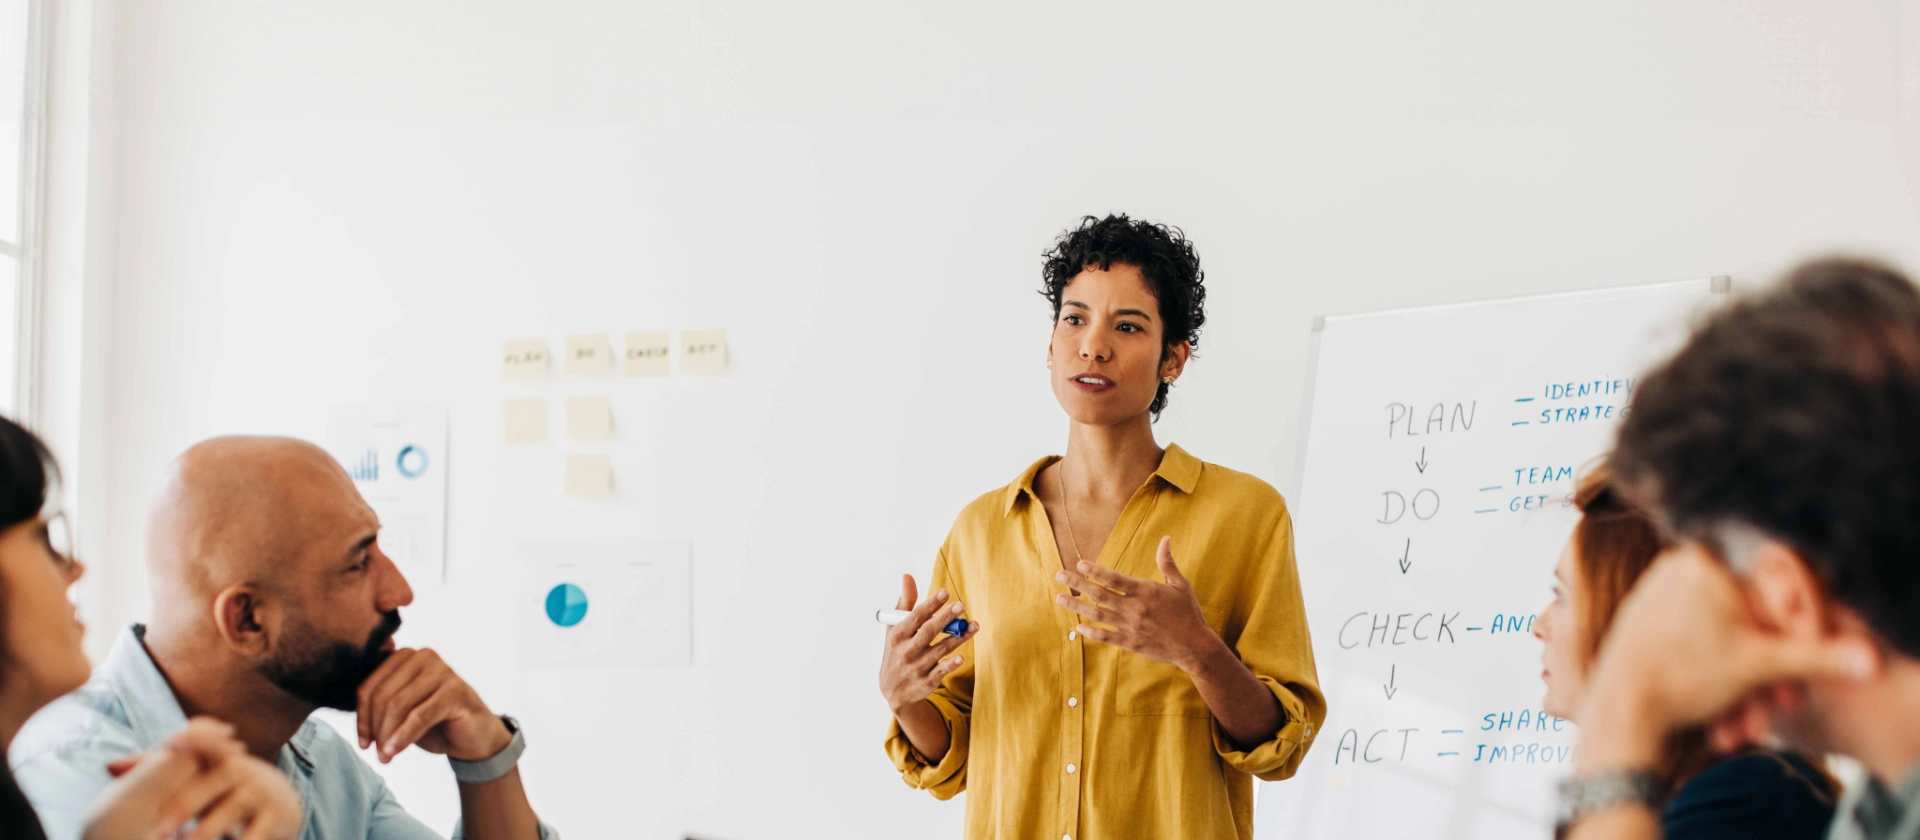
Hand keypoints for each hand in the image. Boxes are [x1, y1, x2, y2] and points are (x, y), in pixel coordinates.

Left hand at [85, 717, 302, 839]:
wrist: (278, 806)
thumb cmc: (222, 793)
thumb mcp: (193, 778)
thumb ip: (154, 769)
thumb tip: (110, 766)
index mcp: (216, 758)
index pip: (199, 751)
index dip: (182, 757)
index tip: (160, 769)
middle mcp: (242, 771)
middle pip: (213, 781)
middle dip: (185, 804)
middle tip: (159, 829)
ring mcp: (261, 792)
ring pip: (233, 807)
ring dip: (208, 828)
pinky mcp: (278, 816)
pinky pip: (258, 832)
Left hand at [356, 648, 510, 763]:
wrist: (474, 737)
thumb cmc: (435, 722)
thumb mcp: (402, 711)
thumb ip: (381, 702)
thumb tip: (351, 708)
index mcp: (406, 656)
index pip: (369, 686)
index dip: (361, 718)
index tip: (363, 743)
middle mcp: (423, 656)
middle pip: (382, 695)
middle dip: (375, 728)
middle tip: (376, 752)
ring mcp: (442, 670)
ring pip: (398, 704)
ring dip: (387, 735)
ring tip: (386, 756)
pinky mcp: (455, 689)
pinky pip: (419, 716)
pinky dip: (403, 737)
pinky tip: (394, 752)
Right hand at [877, 574, 978, 713]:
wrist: (892, 690)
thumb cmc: (897, 650)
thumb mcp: (895, 628)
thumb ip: (905, 603)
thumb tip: (907, 576)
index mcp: (898, 635)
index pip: (915, 617)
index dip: (930, 605)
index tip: (945, 593)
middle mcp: (906, 651)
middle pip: (928, 632)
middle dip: (944, 619)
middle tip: (961, 606)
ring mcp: (916, 667)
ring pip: (939, 650)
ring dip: (957, 638)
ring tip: (974, 625)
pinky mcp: (926, 682)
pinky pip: (940, 672)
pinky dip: (950, 665)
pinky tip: (961, 657)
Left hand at [1054, 536, 1221, 670]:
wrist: (1195, 645)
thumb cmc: (1188, 612)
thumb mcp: (1179, 585)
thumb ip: (1167, 562)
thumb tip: (1166, 538)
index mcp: (1145, 591)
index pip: (1114, 579)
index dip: (1096, 571)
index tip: (1079, 564)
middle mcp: (1135, 608)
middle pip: (1099, 594)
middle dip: (1077, 584)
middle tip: (1058, 575)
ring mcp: (1131, 627)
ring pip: (1097, 615)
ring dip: (1076, 606)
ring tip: (1059, 598)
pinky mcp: (1130, 643)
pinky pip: (1106, 636)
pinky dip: (1091, 632)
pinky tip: (1078, 626)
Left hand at [1578, 544, 1875, 742]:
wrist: (1619, 711)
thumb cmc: (1684, 679)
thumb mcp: (1761, 666)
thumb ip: (1817, 657)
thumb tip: (1869, 659)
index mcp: (1703, 559)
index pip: (1771, 597)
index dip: (1796, 639)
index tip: (1802, 674)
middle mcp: (1675, 565)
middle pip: (1745, 621)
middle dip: (1766, 670)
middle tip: (1783, 705)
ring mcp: (1655, 591)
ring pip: (1721, 638)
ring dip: (1741, 682)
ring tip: (1743, 722)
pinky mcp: (1643, 619)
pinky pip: (1693, 644)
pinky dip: (1711, 676)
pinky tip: (1718, 713)